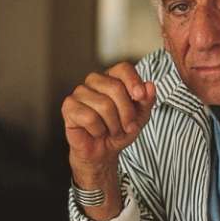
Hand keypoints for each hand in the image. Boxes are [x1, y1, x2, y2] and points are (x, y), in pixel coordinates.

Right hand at [61, 62, 155, 219]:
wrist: (104, 152)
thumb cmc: (121, 130)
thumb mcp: (141, 116)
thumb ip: (147, 101)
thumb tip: (150, 86)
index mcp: (112, 78)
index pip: (123, 69)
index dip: (133, 81)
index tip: (141, 96)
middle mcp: (94, 81)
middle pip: (115, 87)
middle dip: (127, 112)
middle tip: (127, 126)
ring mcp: (79, 92)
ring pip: (104, 105)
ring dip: (113, 125)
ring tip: (111, 131)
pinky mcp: (69, 107)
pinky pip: (89, 117)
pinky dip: (98, 130)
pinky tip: (96, 132)